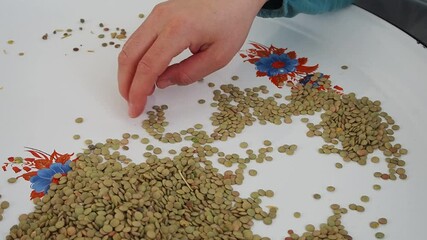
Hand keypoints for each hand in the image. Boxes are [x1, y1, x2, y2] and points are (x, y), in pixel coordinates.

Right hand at [118, 0, 266, 117]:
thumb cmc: (231, 21)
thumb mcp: (218, 56)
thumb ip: (189, 73)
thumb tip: (162, 82)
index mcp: (178, 30)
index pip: (148, 66)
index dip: (138, 91)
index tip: (135, 108)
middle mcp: (162, 19)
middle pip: (130, 55)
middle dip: (126, 83)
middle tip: (131, 103)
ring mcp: (157, 14)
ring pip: (130, 46)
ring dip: (128, 71)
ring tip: (138, 91)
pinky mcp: (158, 14)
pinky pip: (138, 39)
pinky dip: (136, 58)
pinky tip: (144, 73)